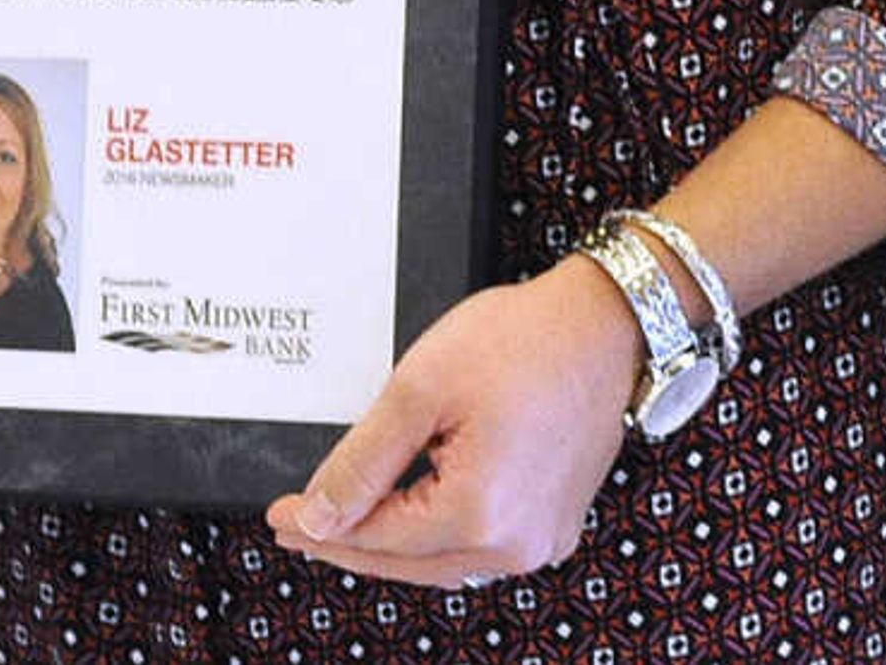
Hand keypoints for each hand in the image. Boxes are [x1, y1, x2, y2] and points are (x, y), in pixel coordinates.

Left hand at [263, 255, 639, 592]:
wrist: (605, 323)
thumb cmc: (523, 342)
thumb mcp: (419, 390)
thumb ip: (362, 461)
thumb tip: (320, 517)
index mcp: (478, 516)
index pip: (374, 539)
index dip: (319, 529)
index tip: (280, 517)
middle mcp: (516, 546)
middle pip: (406, 563)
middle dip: (349, 544)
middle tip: (298, 528)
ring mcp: (542, 540)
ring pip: (443, 563)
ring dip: (392, 546)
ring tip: (344, 526)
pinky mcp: (556, 523)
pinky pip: (480, 547)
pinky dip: (437, 538)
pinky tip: (411, 518)